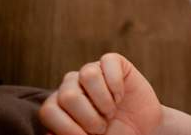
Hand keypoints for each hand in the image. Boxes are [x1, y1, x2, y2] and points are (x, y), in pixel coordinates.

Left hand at [40, 53, 162, 134]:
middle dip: (89, 117)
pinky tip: (120, 97)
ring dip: (103, 100)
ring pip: (88, 74)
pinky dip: (116, 85)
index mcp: (58, 106)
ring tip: (110, 112)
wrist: (141, 130)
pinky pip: (108, 62)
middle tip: (102, 126)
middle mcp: (71, 86)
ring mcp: (91, 71)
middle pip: (68, 95)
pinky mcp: (112, 62)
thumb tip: (49, 134)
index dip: (67, 127)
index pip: (49, 111)